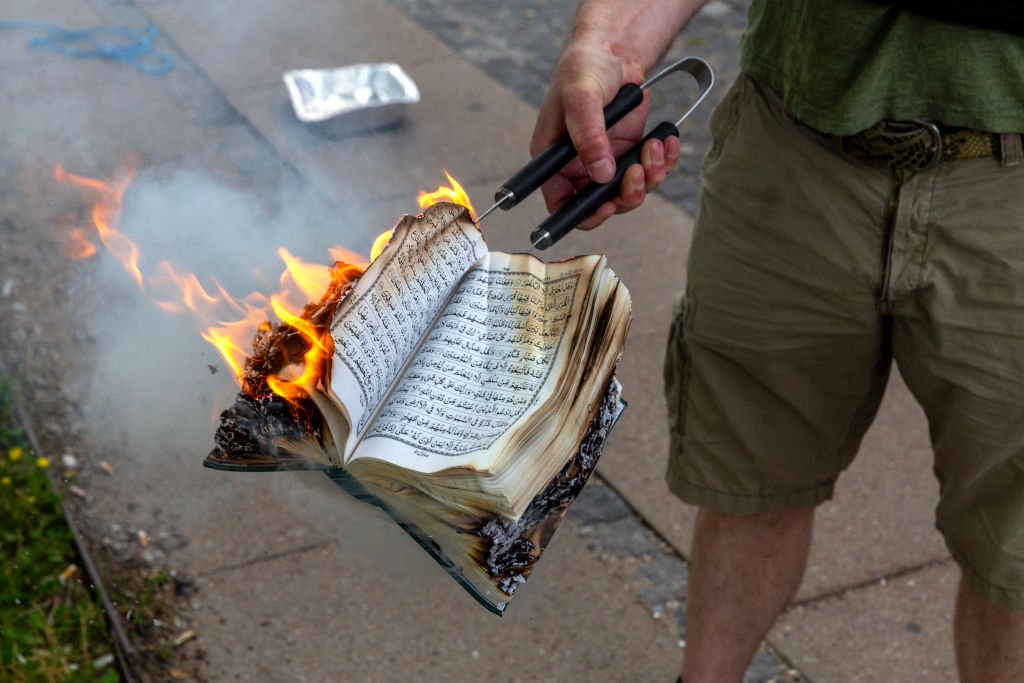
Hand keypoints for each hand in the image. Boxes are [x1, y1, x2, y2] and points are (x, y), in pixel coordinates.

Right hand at [530, 42, 680, 229]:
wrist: (612, 52)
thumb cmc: (584, 70)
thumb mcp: (581, 98)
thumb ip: (588, 136)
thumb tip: (601, 175)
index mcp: (554, 161)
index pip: (562, 204)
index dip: (583, 214)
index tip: (608, 205)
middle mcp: (579, 168)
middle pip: (602, 204)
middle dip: (625, 195)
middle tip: (638, 171)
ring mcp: (607, 162)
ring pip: (630, 192)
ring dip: (649, 176)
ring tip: (654, 145)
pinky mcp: (631, 153)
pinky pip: (651, 172)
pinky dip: (664, 161)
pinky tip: (667, 140)